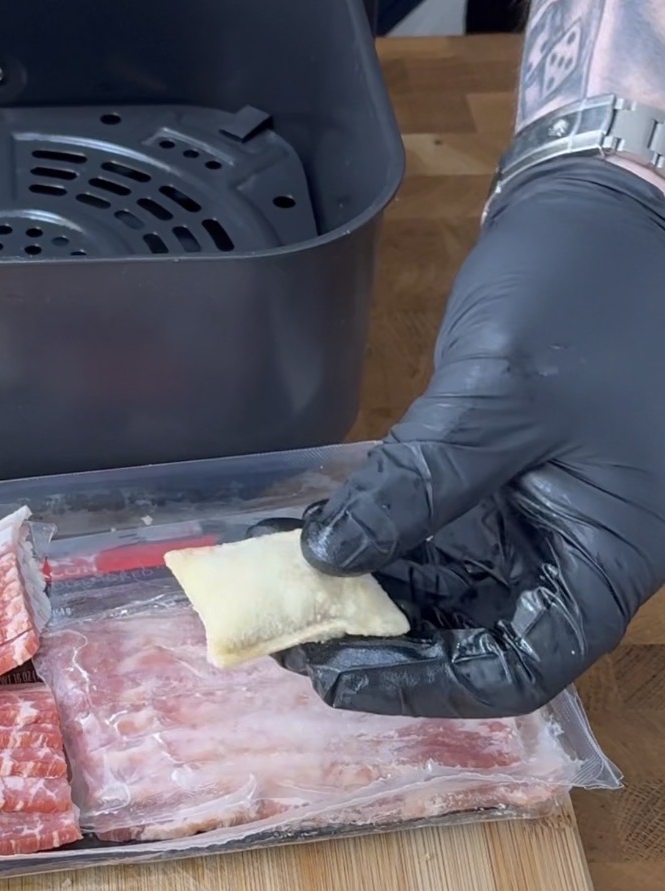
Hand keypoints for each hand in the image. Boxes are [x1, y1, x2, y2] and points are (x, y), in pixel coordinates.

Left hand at [276, 159, 664, 718]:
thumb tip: (324, 557)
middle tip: (283, 633)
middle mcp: (574, 553)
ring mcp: (536, 519)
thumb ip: (414, 485)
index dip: (426, 687)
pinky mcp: (499, 484)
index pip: (520, 668)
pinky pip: (430, 535)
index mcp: (608, 555)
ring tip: (274, 590)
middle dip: (378, 641)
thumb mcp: (498, 397)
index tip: (336, 675)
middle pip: (472, 638)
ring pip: (442, 591)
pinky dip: (369, 541)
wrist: (615, 203)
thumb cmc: (590, 294)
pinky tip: (299, 537)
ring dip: (361, 595)